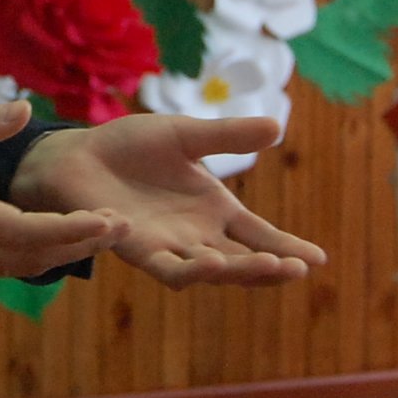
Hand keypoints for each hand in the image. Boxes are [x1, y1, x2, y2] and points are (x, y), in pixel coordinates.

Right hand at [0, 101, 126, 275]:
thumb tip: (24, 110)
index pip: (28, 232)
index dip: (74, 230)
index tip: (110, 220)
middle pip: (35, 258)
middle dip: (82, 244)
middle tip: (124, 227)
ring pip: (21, 268)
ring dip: (63, 253)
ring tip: (101, 234)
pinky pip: (3, 266)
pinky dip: (36, 256)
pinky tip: (56, 240)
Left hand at [8, 114, 325, 288]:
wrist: (77, 154)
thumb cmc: (130, 147)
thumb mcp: (185, 135)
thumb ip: (226, 136)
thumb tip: (277, 126)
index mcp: (214, 210)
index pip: (260, 236)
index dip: (289, 248)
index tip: (320, 260)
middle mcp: (196, 236)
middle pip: (240, 261)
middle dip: (269, 267)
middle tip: (297, 268)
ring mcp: (166, 246)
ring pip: (206, 270)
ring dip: (234, 271)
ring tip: (263, 266)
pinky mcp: (134, 248)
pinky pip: (162, 265)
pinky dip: (183, 265)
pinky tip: (205, 257)